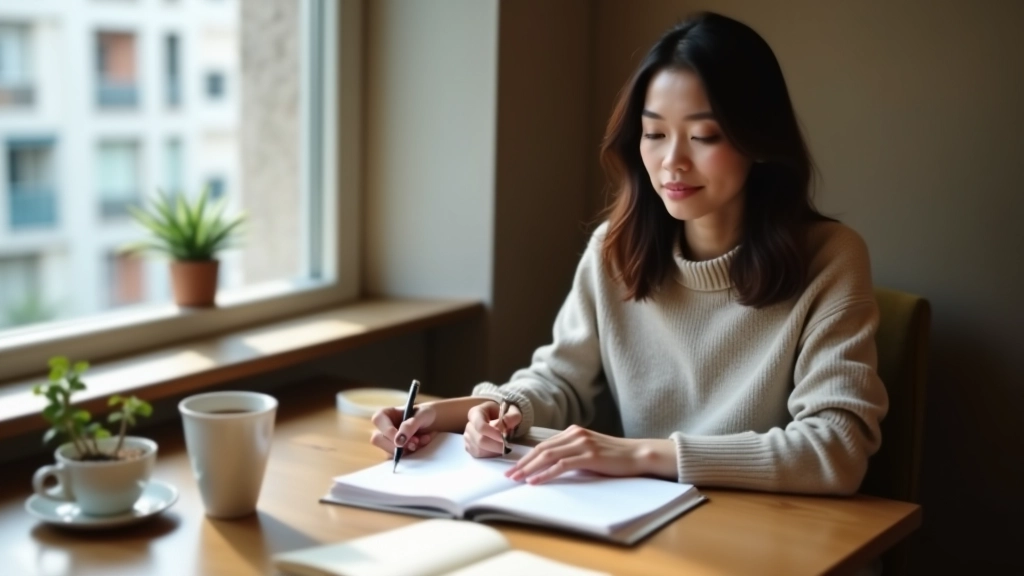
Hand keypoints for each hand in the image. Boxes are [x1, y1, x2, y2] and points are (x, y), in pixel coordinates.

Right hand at [369, 403, 438, 455]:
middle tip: (414, 442)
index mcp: (385, 414)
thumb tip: (398, 441)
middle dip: (396, 444)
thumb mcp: (422, 415)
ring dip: (405, 450)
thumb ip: (410, 426)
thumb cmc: (425, 414)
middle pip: (377, 439)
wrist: (434, 424)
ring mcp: (387, 441)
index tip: (403, 439)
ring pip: (386, 451)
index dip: (388, 431)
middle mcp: (383, 428)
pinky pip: (396, 458)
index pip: (378, 420)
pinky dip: (409, 455)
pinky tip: (420, 446)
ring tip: (420, 441)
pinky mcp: (394, 452)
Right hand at [463, 400, 521, 457]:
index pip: (480, 426)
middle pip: (480, 440)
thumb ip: (513, 416)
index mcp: (476, 413)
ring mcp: (468, 437)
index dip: (492, 434)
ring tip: (504, 446)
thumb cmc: (504, 414)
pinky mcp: (469, 447)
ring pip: (479, 449)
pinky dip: (490, 455)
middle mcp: (469, 425)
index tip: (504, 438)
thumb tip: (507, 423)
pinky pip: (479, 455)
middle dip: (495, 445)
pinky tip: (497, 449)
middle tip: (508, 445)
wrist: (500, 420)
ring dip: (494, 450)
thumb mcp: (513, 411)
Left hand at [505, 425, 675, 483]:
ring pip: (548, 455)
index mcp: (573, 431)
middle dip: (522, 463)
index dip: (526, 456)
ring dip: (529, 468)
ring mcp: (582, 444)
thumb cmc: (614, 456)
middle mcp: (575, 434)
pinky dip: (545, 473)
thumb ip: (572, 452)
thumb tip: (551, 465)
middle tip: (508, 475)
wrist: (637, 454)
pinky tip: (535, 481)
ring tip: (517, 479)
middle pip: (541, 449)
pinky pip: (561, 465)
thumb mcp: (589, 449)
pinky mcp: (589, 456)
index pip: (543, 444)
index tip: (513, 467)